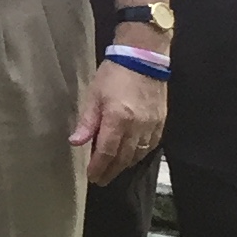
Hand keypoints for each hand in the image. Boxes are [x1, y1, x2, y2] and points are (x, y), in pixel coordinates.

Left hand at [71, 57, 167, 185]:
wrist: (144, 57)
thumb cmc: (114, 74)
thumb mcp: (94, 95)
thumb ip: (87, 122)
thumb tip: (76, 143)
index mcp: (118, 119)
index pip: (107, 152)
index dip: (99, 167)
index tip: (92, 177)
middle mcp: (137, 127)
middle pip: (124, 158)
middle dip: (111, 171)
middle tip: (101, 179)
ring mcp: (151, 125)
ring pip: (138, 154)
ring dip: (125, 165)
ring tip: (114, 170)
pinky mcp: (161, 122)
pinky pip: (152, 145)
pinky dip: (140, 154)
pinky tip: (132, 156)